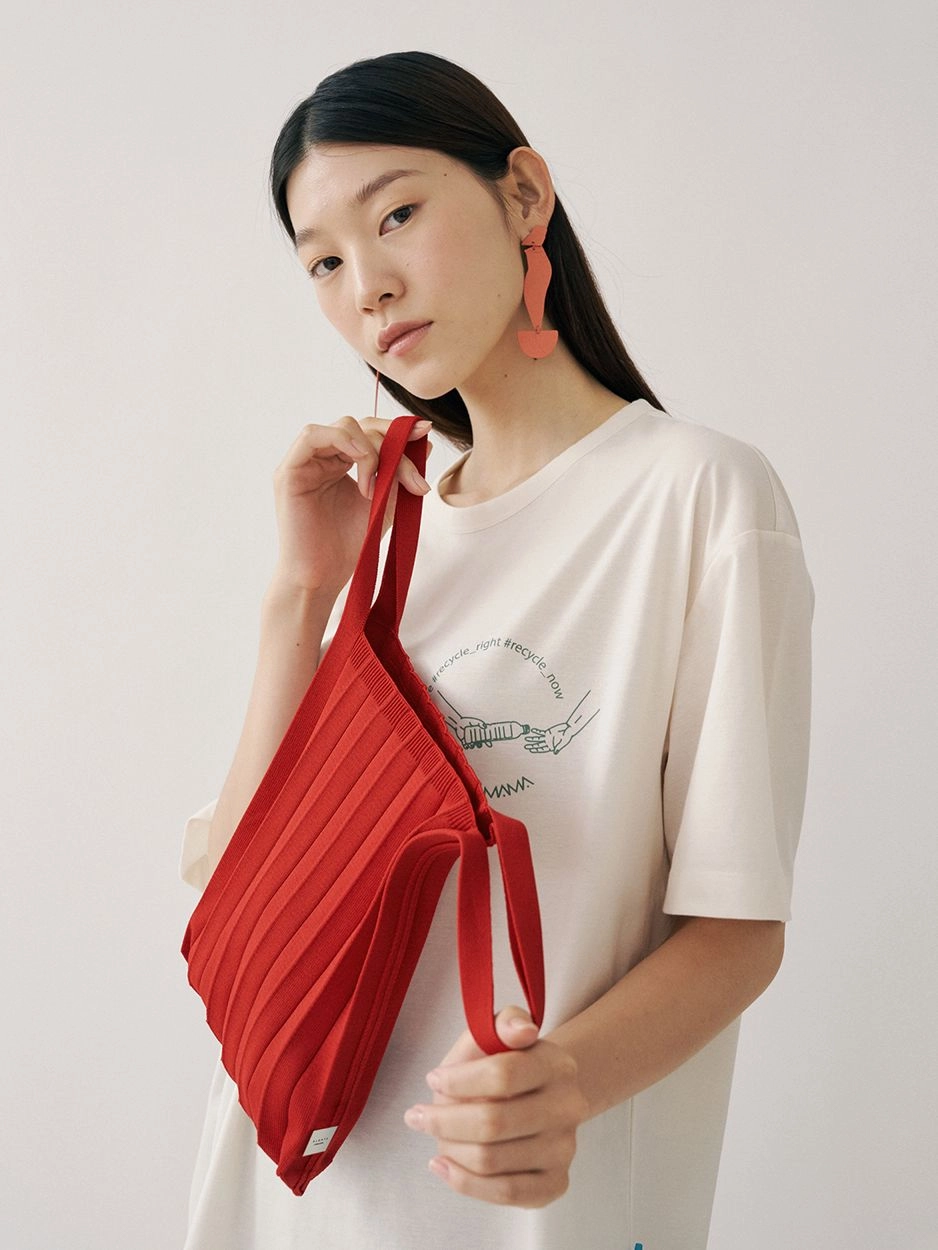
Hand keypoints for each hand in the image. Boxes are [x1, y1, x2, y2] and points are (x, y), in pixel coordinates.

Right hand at [271, 416, 431, 594]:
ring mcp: (304, 463)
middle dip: (392, 446)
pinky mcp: (289, 471)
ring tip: (375, 485)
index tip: (426, 432)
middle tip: (411, 478)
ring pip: (342, 426)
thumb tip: (425, 443)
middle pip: (361, 426)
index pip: (371, 432)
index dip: (397, 429)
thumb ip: (400, 473)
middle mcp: (323, 458)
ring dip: (369, 449)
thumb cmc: (350, 545)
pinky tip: (360, 462)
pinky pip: (312, 435)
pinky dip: (342, 441)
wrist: (324, 576)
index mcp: (342, 463)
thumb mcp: (386, 502)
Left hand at [403, 1006, 588, 1208]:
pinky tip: (444, 1165)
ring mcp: (564, 1149)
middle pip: (494, 1123)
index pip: (504, 1074)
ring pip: (492, 1160)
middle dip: (444, 1121)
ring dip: (450, 1148)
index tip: (433, 1078)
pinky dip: (466, 1183)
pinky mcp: (555, 1182)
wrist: (535, 1095)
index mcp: (556, 1064)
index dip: (459, 1080)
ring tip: (436, 1135)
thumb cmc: (503, 1062)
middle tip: (418, 1115)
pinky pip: (506, 1193)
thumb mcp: (495, 1033)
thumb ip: (503, 1022)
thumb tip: (522, 1030)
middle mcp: (568, 1108)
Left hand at [524, 722, 573, 753]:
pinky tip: (532, 730)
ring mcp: (547, 737)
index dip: (536, 750)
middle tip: (525, 746)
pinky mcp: (548, 732)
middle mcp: (548, 743)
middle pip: (538, 745)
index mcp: (551, 747)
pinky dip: (536, 731)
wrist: (569, 729)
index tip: (531, 750)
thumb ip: (558, 747)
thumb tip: (555, 752)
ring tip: (526, 738)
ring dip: (532, 739)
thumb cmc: (567, 737)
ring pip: (538, 739)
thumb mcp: (563, 742)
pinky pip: (541, 732)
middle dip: (532, 745)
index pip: (542, 749)